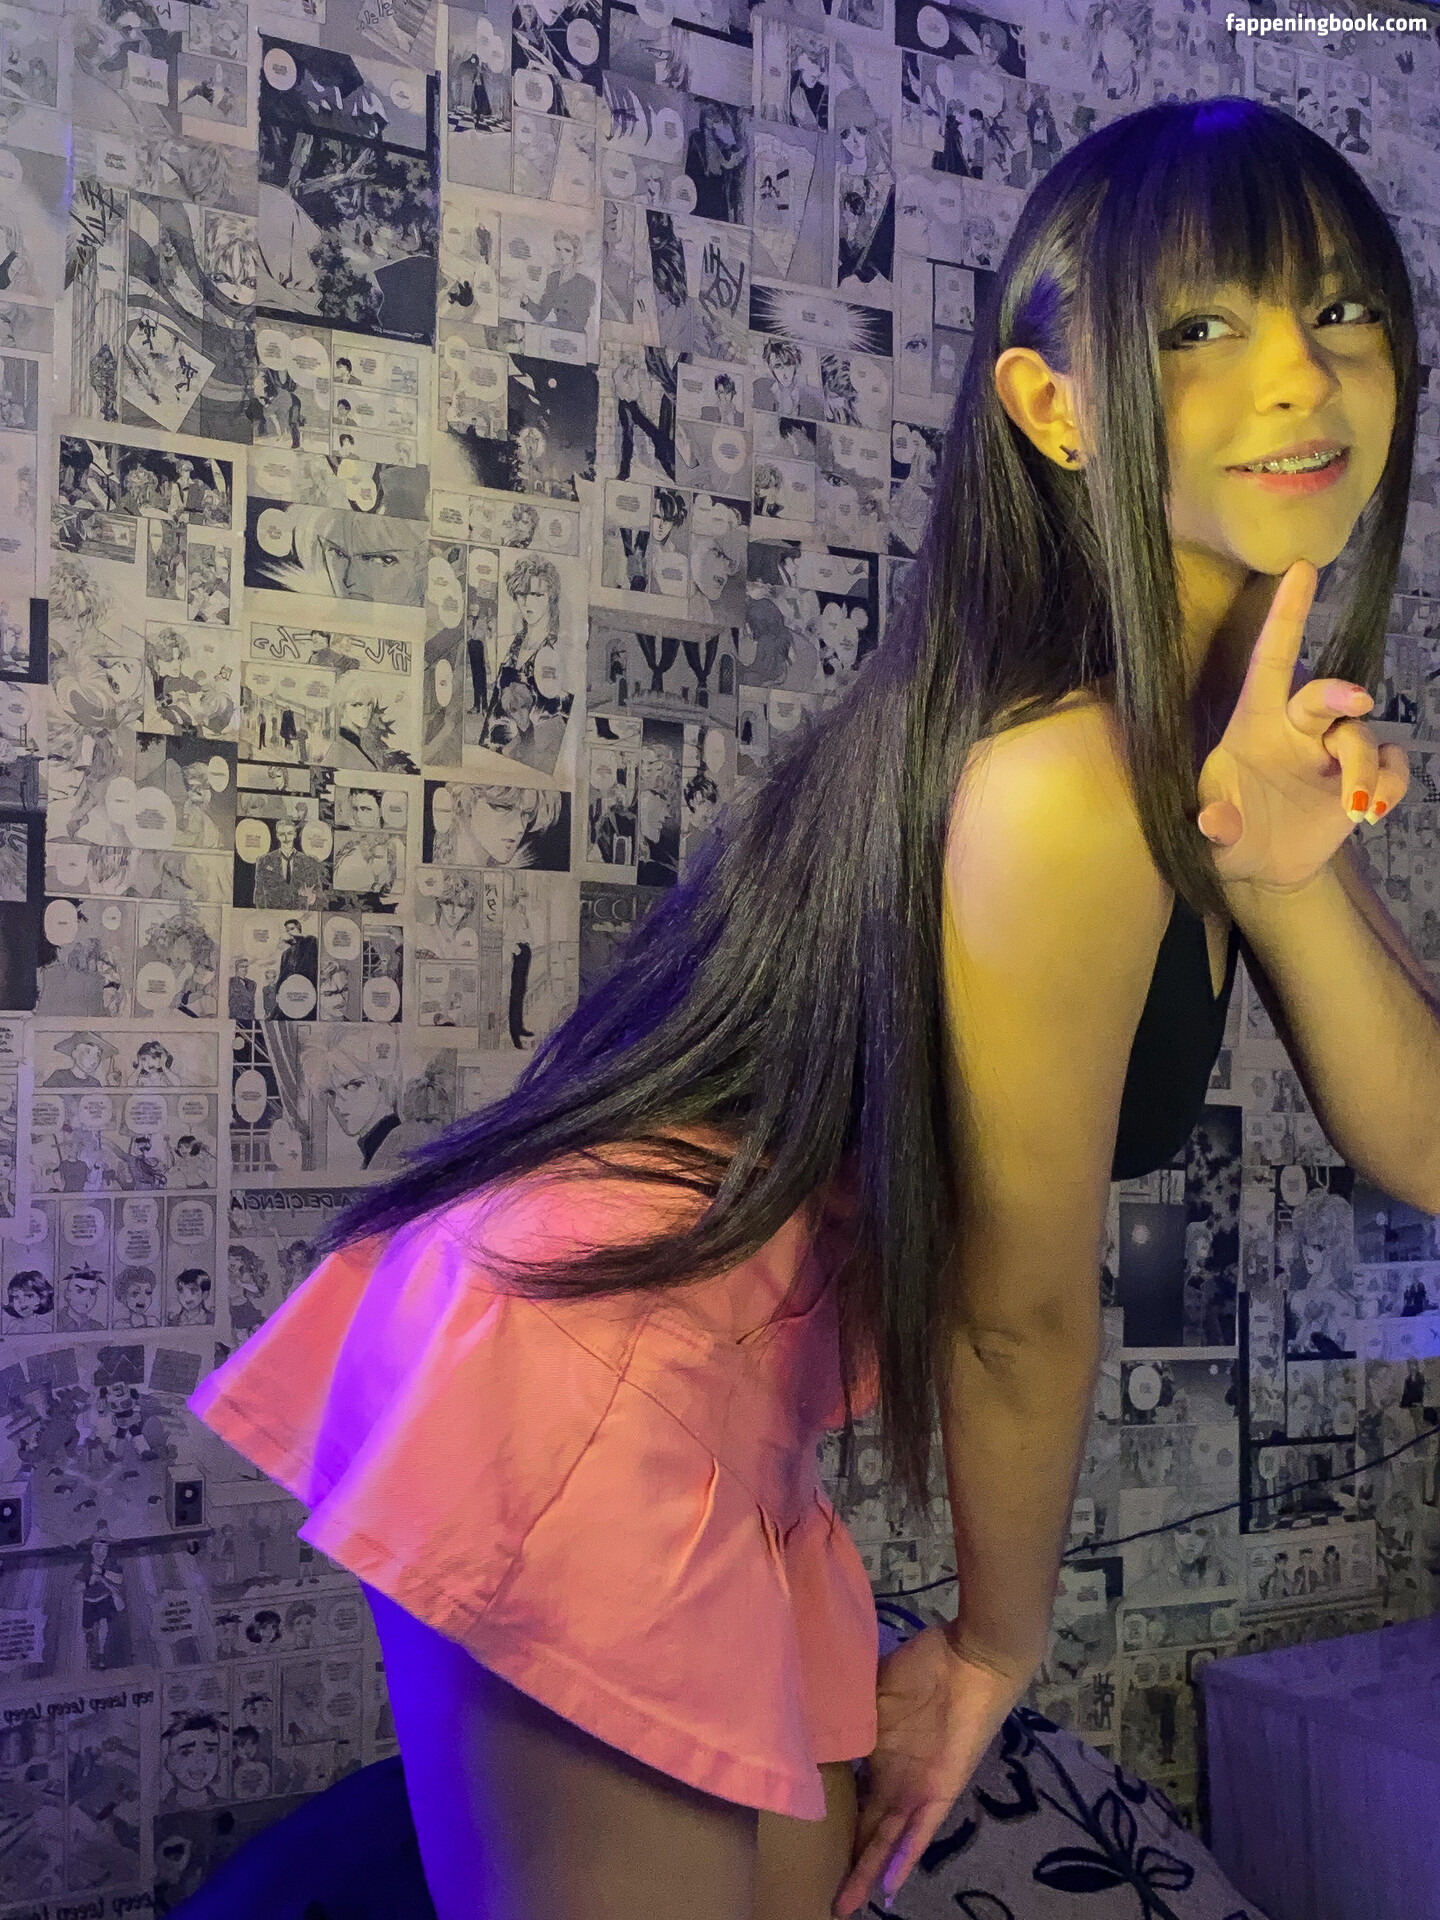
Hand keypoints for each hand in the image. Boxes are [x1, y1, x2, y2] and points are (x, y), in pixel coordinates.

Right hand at [831, 1626, 1031, 1917]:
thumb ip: (844, 1709)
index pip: (846, 1794)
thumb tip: (802, 1718)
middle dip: (843, 1858)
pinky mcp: (940, 1791)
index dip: (825, 1816)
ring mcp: (916, 1788)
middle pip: (864, 1825)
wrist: (968, 1657)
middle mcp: (893, 1777)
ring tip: (845, 1903)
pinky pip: (921, 1831)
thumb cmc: (921, 1663)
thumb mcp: (870, 1686)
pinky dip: (904, 1858)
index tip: (797, 1836)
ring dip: (867, 1870)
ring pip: (887, 1838)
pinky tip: (887, 1887)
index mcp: (874, 1752)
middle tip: (820, 1889)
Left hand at [1194, 560, 1408, 893]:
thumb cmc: (1230, 836)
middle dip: (1341, 693)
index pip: (1271, 662)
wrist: (1264, 870)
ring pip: (1361, 738)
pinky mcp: (1360, 779)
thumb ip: (1214, 826)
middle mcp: (1296, 730)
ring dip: (1364, 770)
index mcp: (1255, 725)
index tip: (1301, 569)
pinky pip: (1390, 766)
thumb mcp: (1213, 837)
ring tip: (1357, 808)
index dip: (1286, 617)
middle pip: (1323, 695)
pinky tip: (1371, 811)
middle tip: (1356, 703)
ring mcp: (1330, 753)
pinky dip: (1389, 785)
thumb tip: (1217, 821)